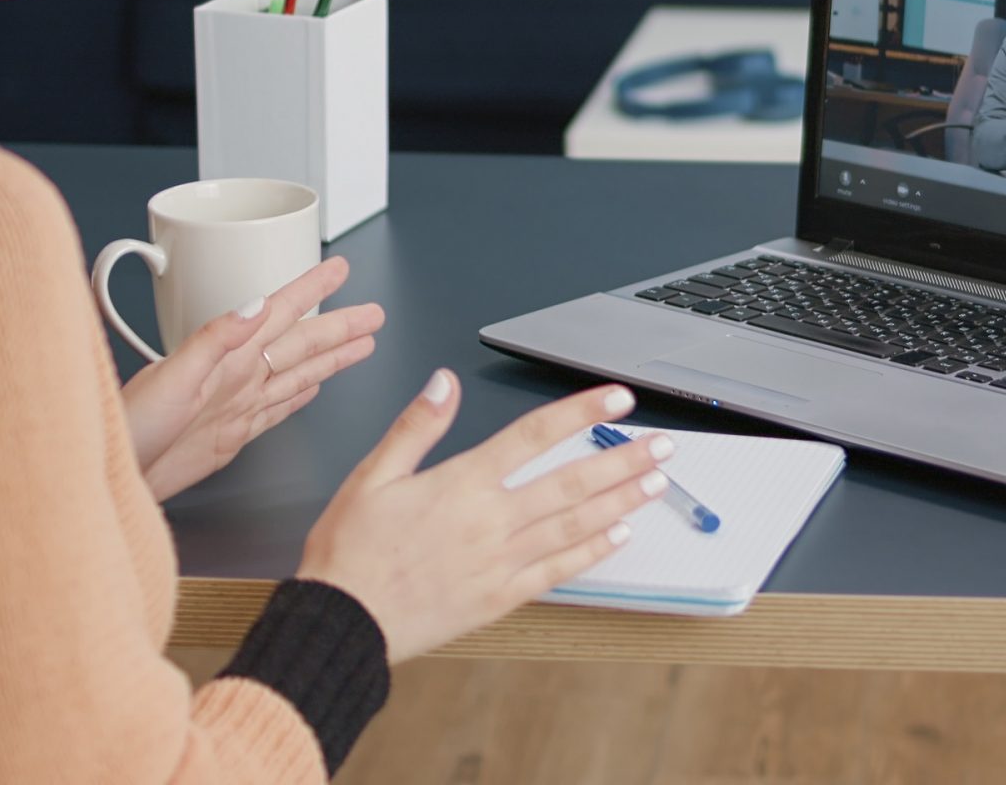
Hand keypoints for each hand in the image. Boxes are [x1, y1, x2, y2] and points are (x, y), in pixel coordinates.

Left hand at [121, 257, 384, 500]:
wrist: (111, 475)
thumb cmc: (127, 426)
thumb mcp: (172, 376)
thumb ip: (216, 340)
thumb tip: (256, 306)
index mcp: (225, 355)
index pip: (279, 313)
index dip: (310, 289)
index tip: (339, 270)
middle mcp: (234, 376)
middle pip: (300, 344)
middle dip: (338, 326)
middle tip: (373, 312)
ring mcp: (235, 406)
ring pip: (296, 373)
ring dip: (329, 358)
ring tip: (361, 343)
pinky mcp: (231, 436)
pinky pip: (277, 409)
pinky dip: (299, 396)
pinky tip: (313, 388)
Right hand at [298, 373, 670, 665]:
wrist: (342, 622)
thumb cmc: (350, 551)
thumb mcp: (371, 476)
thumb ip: (415, 427)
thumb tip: (443, 382)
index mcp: (461, 484)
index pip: (534, 435)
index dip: (580, 412)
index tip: (617, 397)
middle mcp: (491, 521)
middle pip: (571, 482)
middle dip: (623, 460)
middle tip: (663, 445)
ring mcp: (500, 562)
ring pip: (575, 524)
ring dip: (621, 501)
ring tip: (656, 482)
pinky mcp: (500, 597)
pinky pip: (558, 571)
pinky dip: (592, 551)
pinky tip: (618, 536)